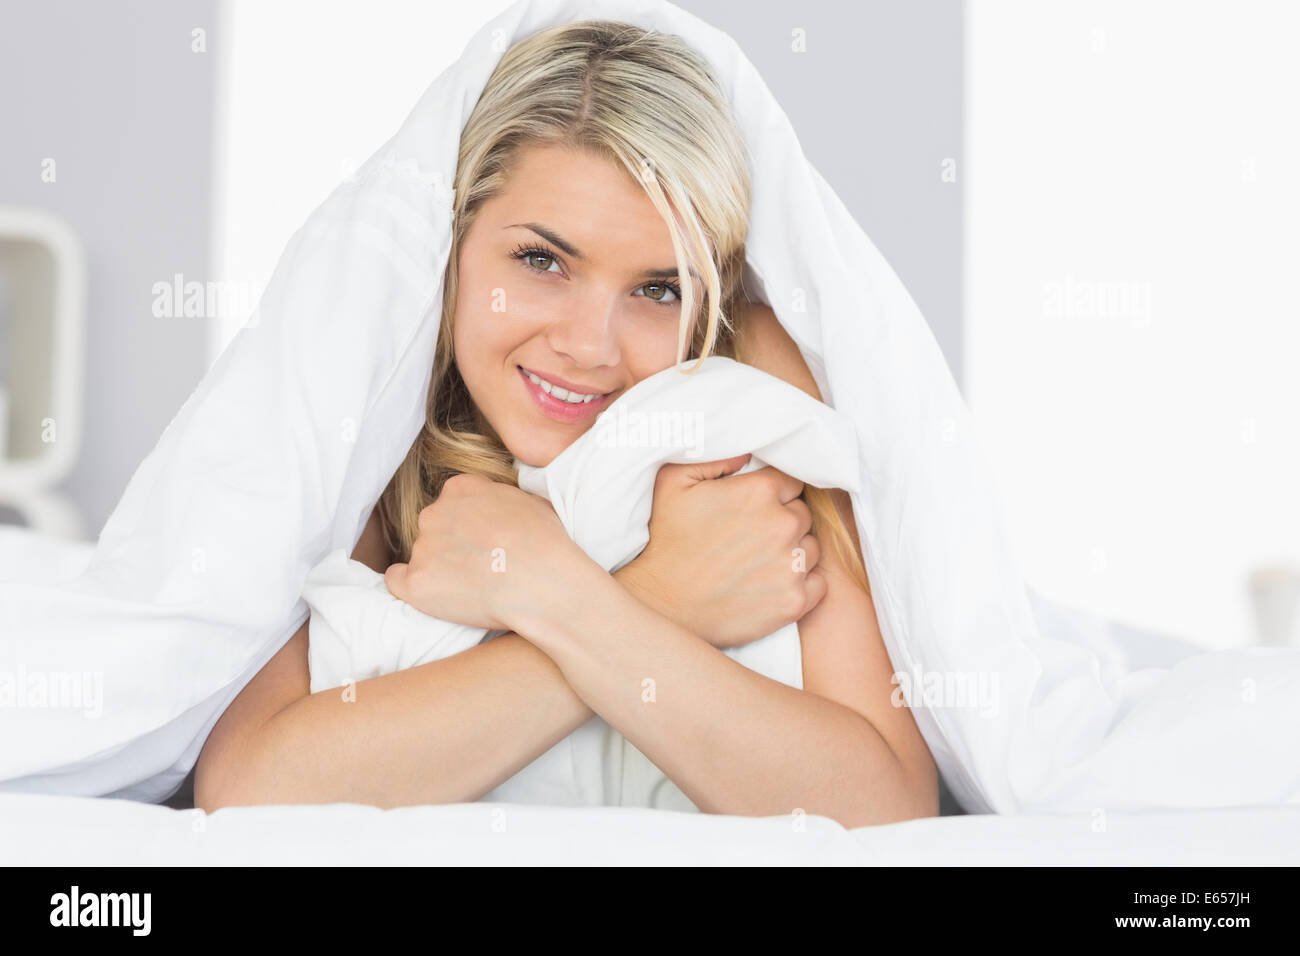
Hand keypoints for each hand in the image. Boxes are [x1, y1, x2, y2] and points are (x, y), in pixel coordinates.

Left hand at [383, 473, 586, 631]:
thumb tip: (497, 509)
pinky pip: (397, 582)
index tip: (483, 541)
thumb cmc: (546, 543)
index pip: (452, 502)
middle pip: (433, 527)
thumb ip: (499, 499)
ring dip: (439, 570)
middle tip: (479, 567)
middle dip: (451, 545)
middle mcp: (435, 512)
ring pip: (421, 556)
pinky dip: (411, 589)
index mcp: (461, 488)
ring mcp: (423, 547)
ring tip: (473, 589)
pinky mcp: (416, 582)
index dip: (468, 524)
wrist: (542, 583)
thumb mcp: (530, 500)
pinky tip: (434, 596)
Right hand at [614, 454, 826, 647]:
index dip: (772, 493)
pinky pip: (819, 583)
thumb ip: (715, 456)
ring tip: (759, 562)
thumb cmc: (665, 542)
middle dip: (783, 521)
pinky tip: (773, 583)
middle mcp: (782, 525)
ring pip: (812, 547)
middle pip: (803, 513)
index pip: (790, 481)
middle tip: (752, 537)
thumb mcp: (673, 482)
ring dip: (793, 551)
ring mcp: (791, 565)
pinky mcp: (795, 601)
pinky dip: (803, 583)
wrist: (662, 605)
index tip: (752, 508)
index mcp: (759, 491)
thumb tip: (749, 453)